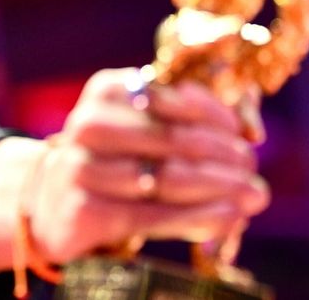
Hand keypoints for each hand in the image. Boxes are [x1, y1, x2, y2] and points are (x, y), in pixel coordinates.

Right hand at [30, 68, 269, 261]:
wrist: (53, 201)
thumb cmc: (114, 160)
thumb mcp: (141, 130)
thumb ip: (189, 125)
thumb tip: (250, 133)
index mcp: (108, 90)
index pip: (175, 101)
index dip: (219, 121)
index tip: (248, 141)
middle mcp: (89, 123)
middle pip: (173, 140)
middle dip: (225, 159)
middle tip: (255, 175)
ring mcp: (81, 166)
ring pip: (167, 179)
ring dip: (219, 190)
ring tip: (253, 198)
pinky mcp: (83, 209)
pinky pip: (153, 214)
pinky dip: (198, 217)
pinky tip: (228, 218)